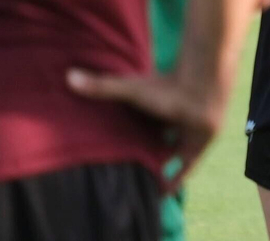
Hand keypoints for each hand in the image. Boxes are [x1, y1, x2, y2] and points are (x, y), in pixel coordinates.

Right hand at [68, 67, 227, 191]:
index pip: (138, 124)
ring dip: (157, 164)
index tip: (110, 148)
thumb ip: (102, 86)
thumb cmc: (165, 88)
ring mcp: (184, 132)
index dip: (126, 134)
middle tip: (121, 169)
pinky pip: (185, 167)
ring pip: (168, 152)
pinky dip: (175, 178)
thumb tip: (68, 76)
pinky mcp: (196, 146)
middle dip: (140, 150)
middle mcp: (169, 120)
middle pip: (152, 139)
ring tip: (138, 181)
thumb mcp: (130, 91)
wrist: (201, 92)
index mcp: (153, 108)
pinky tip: (161, 193)